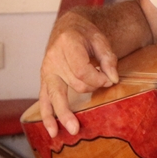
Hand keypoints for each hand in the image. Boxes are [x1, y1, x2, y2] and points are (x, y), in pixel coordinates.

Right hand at [38, 10, 120, 136]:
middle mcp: (53, 58)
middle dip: (92, 88)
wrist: (66, 27)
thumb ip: (108, 58)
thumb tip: (112, 79)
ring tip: (72, 130)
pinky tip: (52, 130)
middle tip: (103, 88)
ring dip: (64, 114)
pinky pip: (44, 100)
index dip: (98, 78)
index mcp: (67, 44)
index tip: (108, 78)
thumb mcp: (100, 39)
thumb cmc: (84, 33)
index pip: (83, 70)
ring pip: (56, 96)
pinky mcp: (45, 80)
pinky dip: (47, 116)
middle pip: (74, 84)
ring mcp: (47, 71)